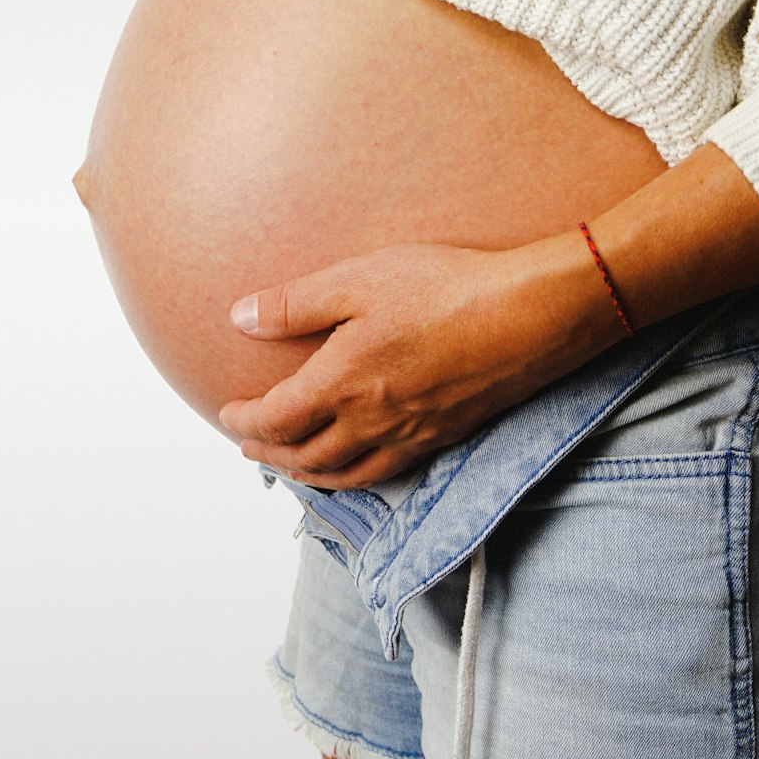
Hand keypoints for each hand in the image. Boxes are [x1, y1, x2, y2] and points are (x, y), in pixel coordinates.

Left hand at [218, 236, 620, 488]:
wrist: (530, 316)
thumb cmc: (445, 289)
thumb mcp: (358, 281)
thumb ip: (294, 305)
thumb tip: (238, 319)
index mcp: (341, 385)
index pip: (275, 421)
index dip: (244, 422)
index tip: (227, 414)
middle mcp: (371, 423)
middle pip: (304, 457)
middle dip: (269, 454)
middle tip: (248, 446)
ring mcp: (410, 436)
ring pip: (344, 474)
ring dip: (308, 474)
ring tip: (292, 466)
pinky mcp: (444, 437)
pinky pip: (385, 473)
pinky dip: (354, 477)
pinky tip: (356, 464)